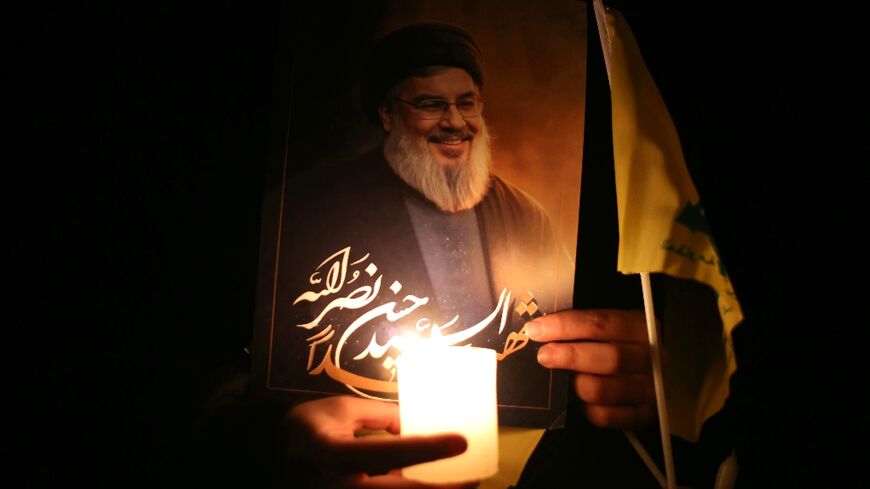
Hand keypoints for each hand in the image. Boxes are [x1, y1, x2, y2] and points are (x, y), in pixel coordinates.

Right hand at [285, 396, 477, 487]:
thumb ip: (382, 416)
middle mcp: (339, 486)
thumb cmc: (308, 429)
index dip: (427, 448)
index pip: (388, 452)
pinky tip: (432, 486)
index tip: (461, 441)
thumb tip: (418, 424)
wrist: (272, 459)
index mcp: (333, 454)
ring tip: (461, 485)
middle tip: (473, 479)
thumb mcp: (342, 410)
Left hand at [525, 309, 656, 429]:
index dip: (565, 326)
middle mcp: (652, 358)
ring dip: (576, 384)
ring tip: (562, 380)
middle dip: (570, 357)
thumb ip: (583, 326)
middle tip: (544, 356)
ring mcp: (650, 389)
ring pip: (603, 390)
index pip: (601, 323)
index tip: (536, 329)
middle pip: (610, 358)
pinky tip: (579, 400)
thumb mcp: (610, 327)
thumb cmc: (621, 344)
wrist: (652, 372)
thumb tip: (540, 329)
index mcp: (642, 327)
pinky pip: (606, 416)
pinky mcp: (643, 415)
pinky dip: (587, 409)